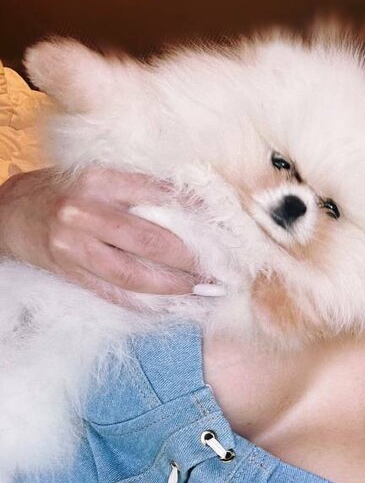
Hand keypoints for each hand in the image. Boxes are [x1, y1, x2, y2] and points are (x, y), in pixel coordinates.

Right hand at [0, 165, 207, 305]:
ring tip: (206, 288)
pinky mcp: (72, 274)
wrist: (13, 215)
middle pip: (152, 241)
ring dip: (177, 286)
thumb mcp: (102, 179)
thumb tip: (199, 208)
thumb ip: (142, 190)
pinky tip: (174, 304)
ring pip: (136, 274)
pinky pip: (117, 294)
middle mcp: (85, 213)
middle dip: (193, 258)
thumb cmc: (68, 193)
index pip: (160, 197)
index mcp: (100, 181)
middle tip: (224, 267)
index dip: (197, 214)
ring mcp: (76, 247)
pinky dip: (149, 302)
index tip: (226, 228)